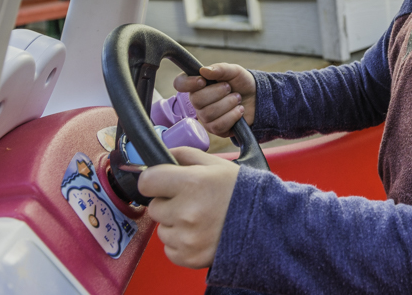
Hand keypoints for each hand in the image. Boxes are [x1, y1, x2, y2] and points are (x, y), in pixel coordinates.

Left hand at [139, 147, 240, 268]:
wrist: (264, 224)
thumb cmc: (241, 192)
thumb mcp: (216, 165)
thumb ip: (186, 155)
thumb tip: (163, 154)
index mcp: (192, 183)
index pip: (147, 181)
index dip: (154, 180)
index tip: (161, 182)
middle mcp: (186, 211)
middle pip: (154, 207)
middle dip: (168, 203)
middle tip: (191, 201)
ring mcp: (186, 237)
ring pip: (161, 229)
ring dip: (175, 224)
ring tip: (199, 219)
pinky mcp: (188, 257)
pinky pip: (169, 248)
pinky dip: (181, 243)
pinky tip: (200, 234)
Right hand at [173, 63, 255, 135]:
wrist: (257, 97)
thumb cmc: (242, 83)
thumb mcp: (234, 71)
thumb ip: (220, 69)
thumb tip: (203, 70)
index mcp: (198, 84)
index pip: (180, 83)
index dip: (188, 83)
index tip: (202, 81)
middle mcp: (198, 101)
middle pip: (196, 100)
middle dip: (217, 93)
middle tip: (229, 88)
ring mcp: (206, 117)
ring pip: (208, 114)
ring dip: (227, 104)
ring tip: (237, 98)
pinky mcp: (216, 129)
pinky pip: (218, 126)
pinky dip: (232, 116)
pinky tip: (239, 110)